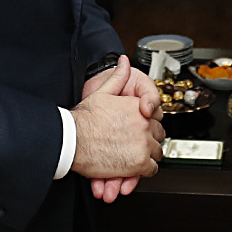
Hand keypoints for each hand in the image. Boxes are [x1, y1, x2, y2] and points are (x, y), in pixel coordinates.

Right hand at [73, 64, 163, 201]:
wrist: (73, 139)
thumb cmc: (84, 119)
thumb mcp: (102, 92)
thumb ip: (117, 76)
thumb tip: (123, 62)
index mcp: (138, 108)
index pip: (156, 117)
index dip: (148, 124)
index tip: (143, 129)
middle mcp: (144, 125)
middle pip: (158, 135)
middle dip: (151, 140)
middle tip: (139, 145)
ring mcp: (143, 145)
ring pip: (157, 152)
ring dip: (149, 155)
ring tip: (137, 157)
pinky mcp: (139, 163)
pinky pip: (151, 169)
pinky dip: (144, 170)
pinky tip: (135, 168)